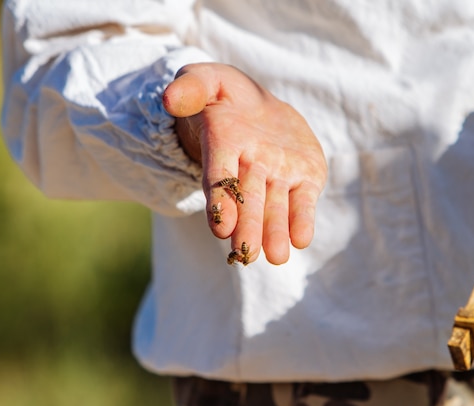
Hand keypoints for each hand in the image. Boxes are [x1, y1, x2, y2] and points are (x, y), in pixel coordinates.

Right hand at [163, 63, 326, 264]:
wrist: (260, 107)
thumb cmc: (225, 95)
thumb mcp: (206, 79)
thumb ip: (191, 87)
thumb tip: (169, 99)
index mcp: (222, 144)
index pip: (218, 176)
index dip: (219, 200)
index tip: (220, 227)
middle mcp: (249, 167)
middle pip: (247, 200)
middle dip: (247, 226)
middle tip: (245, 253)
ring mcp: (277, 174)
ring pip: (274, 207)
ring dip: (274, 232)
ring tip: (276, 256)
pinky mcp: (304, 177)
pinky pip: (302, 200)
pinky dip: (302, 220)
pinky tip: (302, 238)